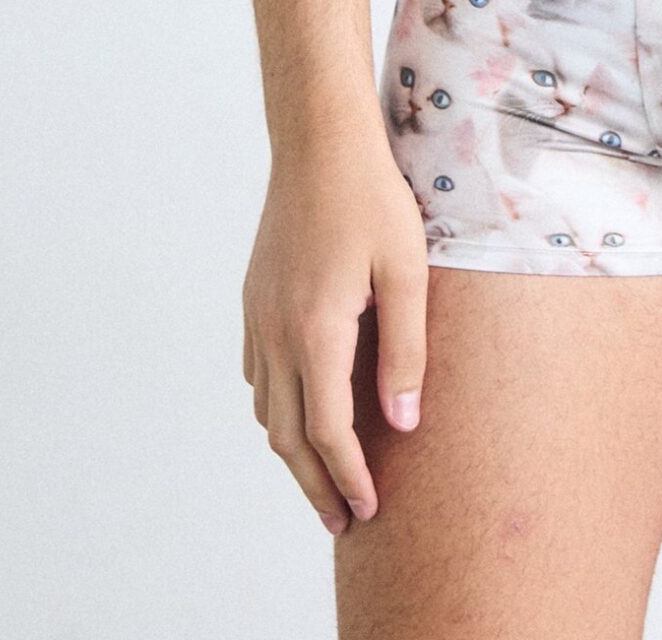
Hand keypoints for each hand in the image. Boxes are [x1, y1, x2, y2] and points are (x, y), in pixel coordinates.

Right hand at [242, 129, 430, 536]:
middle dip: (315, 485)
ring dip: (293, 451)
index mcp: (316, 331)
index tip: (370, 509)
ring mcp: (258, 316)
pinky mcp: (253, 299)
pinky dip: (277, 408)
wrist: (319, 141)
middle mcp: (276, 332)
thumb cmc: (373, 198)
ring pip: (265, 409)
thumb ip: (407, 351)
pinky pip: (257, 375)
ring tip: (326, 475)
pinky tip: (302, 409)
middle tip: (346, 520)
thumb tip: (403, 425)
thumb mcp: (408, 271)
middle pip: (286, 437)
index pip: (326, 432)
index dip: (348, 477)